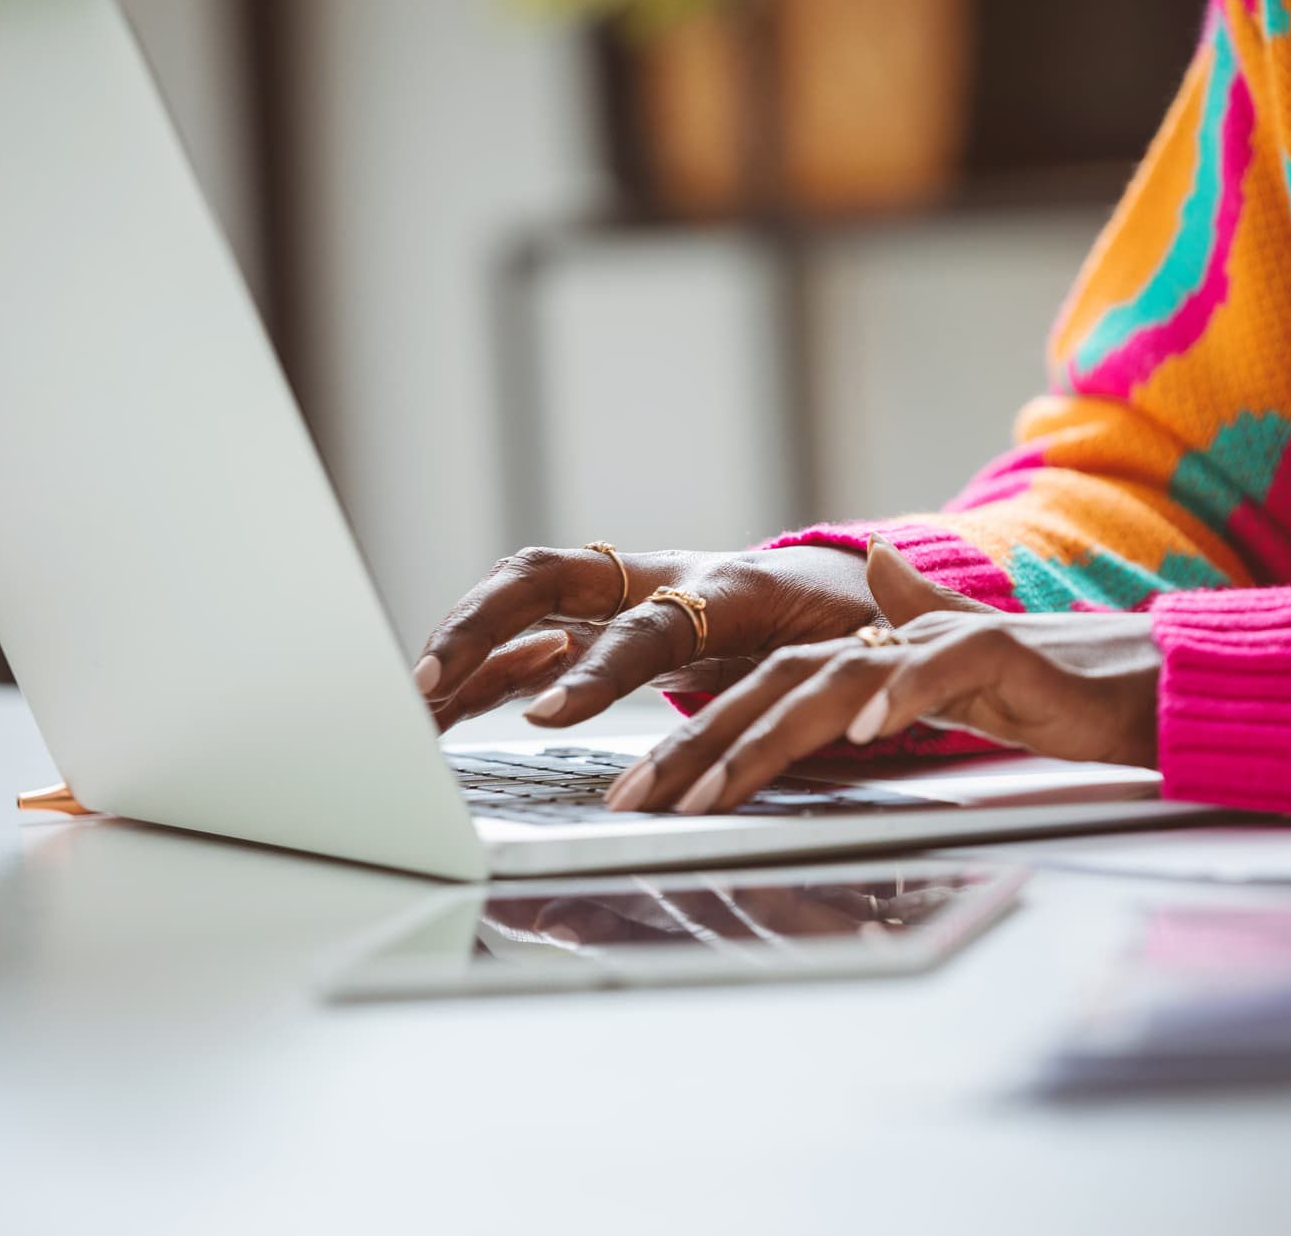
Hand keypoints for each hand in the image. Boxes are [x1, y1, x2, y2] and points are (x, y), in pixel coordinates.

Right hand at [415, 544, 880, 731]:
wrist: (843, 593)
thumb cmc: (859, 618)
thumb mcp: (872, 630)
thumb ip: (866, 634)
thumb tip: (876, 636)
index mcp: (730, 585)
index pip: (648, 625)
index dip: (597, 668)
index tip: (549, 712)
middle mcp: (661, 579)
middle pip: (549, 578)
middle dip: (481, 623)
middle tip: (430, 682)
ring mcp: (626, 596)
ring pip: (523, 600)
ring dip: (465, 643)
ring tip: (414, 698)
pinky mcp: (607, 625)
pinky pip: (531, 640)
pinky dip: (490, 668)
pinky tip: (453, 702)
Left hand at [601, 540, 1160, 813]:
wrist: (1155, 678)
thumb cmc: (1057, 689)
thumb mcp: (959, 672)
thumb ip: (910, 627)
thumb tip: (874, 567)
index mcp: (876, 655)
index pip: (767, 689)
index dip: (699, 735)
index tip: (640, 792)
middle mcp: (897, 640)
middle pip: (776, 683)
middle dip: (699, 744)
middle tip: (637, 800)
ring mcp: (946, 643)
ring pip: (836, 679)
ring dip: (768, 734)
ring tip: (715, 786)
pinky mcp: (1005, 653)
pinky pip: (941, 670)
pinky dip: (900, 695)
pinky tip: (863, 731)